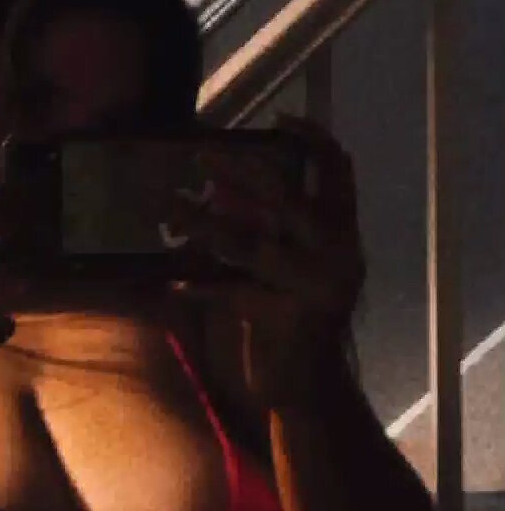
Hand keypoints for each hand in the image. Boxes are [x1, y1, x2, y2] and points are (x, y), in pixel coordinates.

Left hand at [168, 116, 365, 411]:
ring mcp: (317, 287)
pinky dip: (200, 287)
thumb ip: (269, 229)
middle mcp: (339, 253)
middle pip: (287, 199)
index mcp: (343, 234)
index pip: (339, 172)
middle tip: (199, 157)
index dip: (313, 139)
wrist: (310, 389)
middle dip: (241, 172)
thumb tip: (220, 187)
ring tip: (166, 209)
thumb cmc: (292, 319)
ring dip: (201, 223)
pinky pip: (233, 293)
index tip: (278, 120)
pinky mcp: (290, 320)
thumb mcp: (289, 266)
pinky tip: (172, 285)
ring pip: (249, 244)